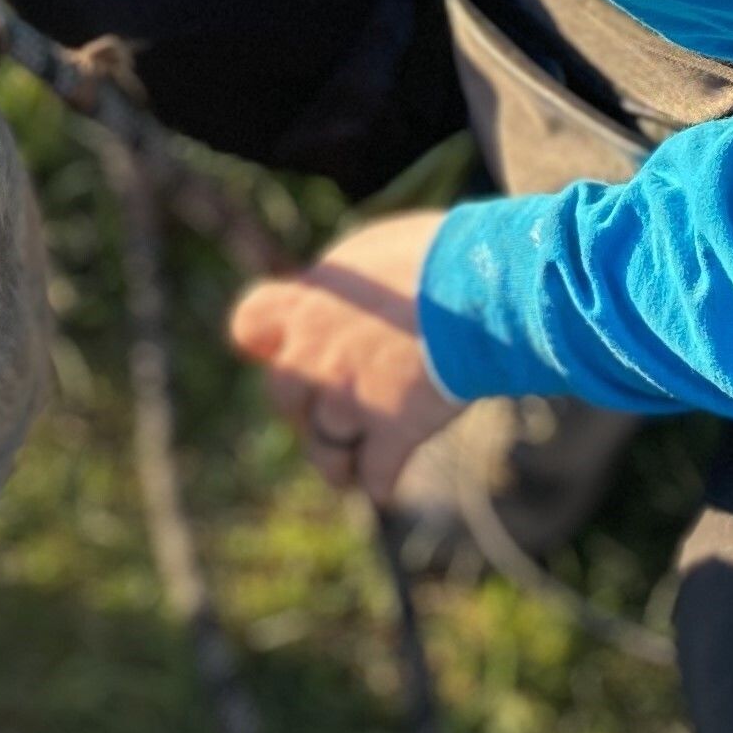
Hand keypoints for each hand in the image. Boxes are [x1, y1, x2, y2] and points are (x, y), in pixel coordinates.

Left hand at [227, 210, 461, 503]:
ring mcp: (349, 397)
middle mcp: (313, 353)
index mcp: (304, 301)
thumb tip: (340, 298)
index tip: (290, 349)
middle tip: (338, 407)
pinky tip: (389, 477)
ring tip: (353, 464)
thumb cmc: (435, 254)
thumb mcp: (370, 252)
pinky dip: (380, 480)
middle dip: (307, 407)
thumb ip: (342, 287)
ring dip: (339, 460)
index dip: (270, 343)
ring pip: (324, 451)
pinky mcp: (391, 431)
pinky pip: (373, 477)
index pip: (249, 325)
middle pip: (284, 397)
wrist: (483, 285)